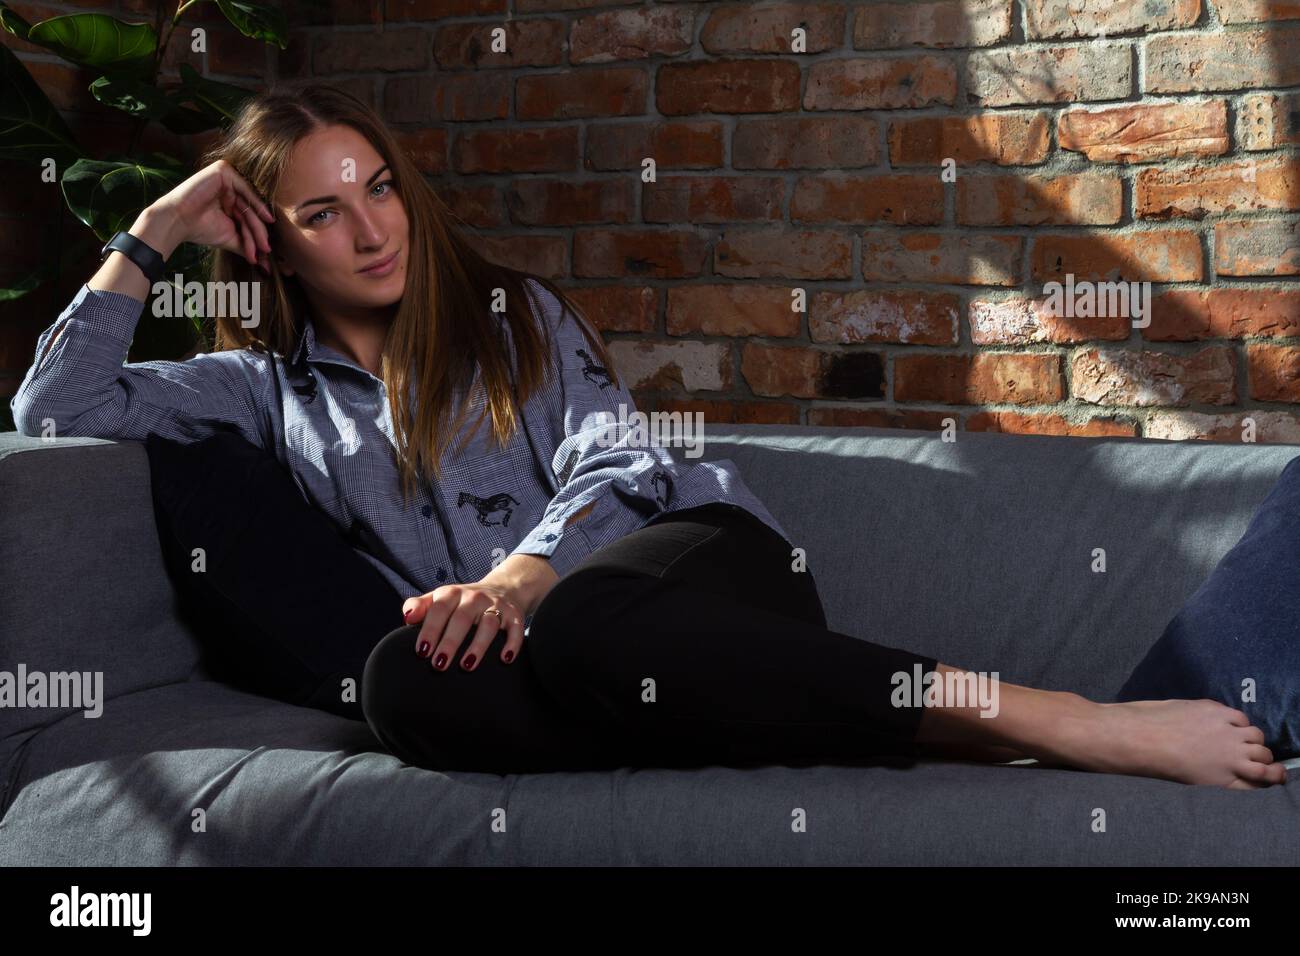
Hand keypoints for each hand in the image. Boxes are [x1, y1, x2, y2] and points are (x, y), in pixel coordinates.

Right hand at [146, 159, 276, 273]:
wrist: (177, 221)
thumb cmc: (200, 229)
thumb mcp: (231, 237)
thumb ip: (248, 244)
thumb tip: (266, 262)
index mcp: (231, 199)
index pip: (250, 217)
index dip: (258, 236)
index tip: (265, 254)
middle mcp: (230, 187)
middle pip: (252, 211)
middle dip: (259, 233)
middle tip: (266, 250)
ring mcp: (227, 177)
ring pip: (250, 203)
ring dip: (257, 225)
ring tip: (262, 244)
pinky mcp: (223, 170)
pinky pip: (245, 188)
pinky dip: (257, 204)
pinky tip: (266, 218)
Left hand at [402, 582, 525, 671]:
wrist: (503, 589)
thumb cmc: (462, 602)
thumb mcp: (440, 599)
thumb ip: (420, 606)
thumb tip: (407, 617)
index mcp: (452, 593)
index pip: (439, 609)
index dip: (430, 629)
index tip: (422, 651)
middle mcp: (475, 597)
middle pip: (462, 618)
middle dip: (450, 642)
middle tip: (439, 665)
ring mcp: (496, 606)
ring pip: (489, 624)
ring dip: (478, 645)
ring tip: (467, 666)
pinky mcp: (515, 615)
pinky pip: (515, 629)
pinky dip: (512, 643)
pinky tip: (505, 658)